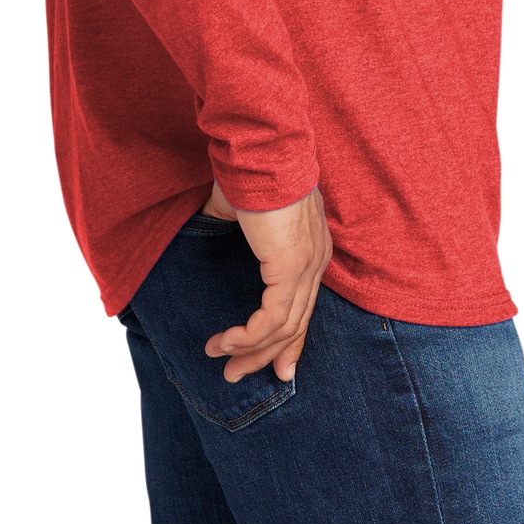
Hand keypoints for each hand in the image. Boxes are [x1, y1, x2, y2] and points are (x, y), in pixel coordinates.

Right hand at [202, 180, 332, 384]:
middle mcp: (316, 261)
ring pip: (282, 328)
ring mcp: (307, 265)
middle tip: (235, 374)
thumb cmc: (249, 170)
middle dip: (264, 356)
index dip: (289, 341)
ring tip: (219, 358)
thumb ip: (233, 229)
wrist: (259, 149)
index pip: (304, 307)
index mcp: (312, 248)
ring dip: (247, 349)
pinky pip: (271, 318)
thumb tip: (207, 231)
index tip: (276, 369)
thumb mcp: (241, 210)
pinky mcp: (290, 267)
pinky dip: (246, 336)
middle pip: (295, 325)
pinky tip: (225, 342)